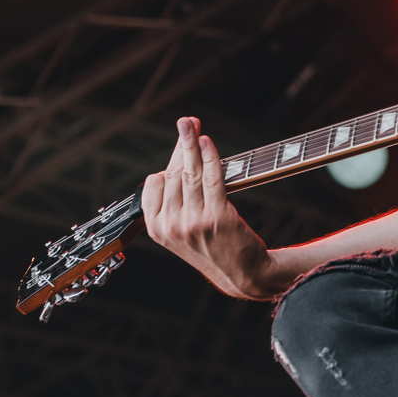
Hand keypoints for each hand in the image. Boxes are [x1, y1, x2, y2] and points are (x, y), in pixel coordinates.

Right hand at [142, 117, 279, 300]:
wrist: (242, 274)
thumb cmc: (214, 247)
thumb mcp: (182, 231)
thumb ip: (174, 202)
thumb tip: (177, 161)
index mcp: (157, 229)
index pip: (155, 184)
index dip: (169, 160)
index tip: (181, 144)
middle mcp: (172, 226)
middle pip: (174, 174)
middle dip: (182, 144)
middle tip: (186, 122)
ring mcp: (194, 222)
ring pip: (190, 173)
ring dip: (193, 144)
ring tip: (193, 124)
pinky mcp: (218, 217)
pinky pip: (211, 178)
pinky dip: (210, 156)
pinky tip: (208, 142)